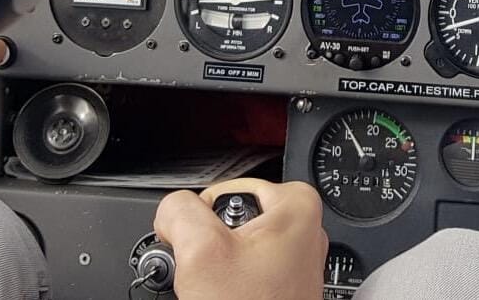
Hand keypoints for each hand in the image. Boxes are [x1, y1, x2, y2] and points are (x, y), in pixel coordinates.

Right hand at [154, 178, 326, 299]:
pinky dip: (232, 283)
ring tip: (221, 290)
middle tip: (211, 272)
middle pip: (233, 218)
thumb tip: (172, 207)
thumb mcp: (200, 249)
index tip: (200, 244)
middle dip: (211, 243)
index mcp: (297, 205)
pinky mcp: (288, 286)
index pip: (226, 189)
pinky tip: (229, 298)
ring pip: (237, 248)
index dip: (201, 218)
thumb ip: (180, 210)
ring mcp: (298, 261)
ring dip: (220, 267)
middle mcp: (306, 230)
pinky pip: (248, 271)